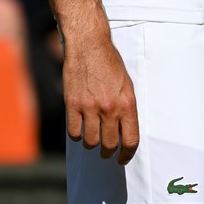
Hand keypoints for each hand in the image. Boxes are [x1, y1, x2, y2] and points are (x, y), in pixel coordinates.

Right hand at [63, 34, 139, 164]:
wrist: (89, 44)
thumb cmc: (109, 62)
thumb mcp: (126, 84)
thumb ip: (125, 108)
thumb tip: (123, 131)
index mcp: (127, 103)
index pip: (131, 140)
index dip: (127, 154)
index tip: (122, 158)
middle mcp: (109, 108)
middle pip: (109, 145)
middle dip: (108, 152)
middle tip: (106, 151)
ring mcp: (90, 107)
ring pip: (90, 142)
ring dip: (91, 143)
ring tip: (92, 137)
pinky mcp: (73, 104)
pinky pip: (74, 133)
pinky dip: (77, 134)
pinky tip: (79, 127)